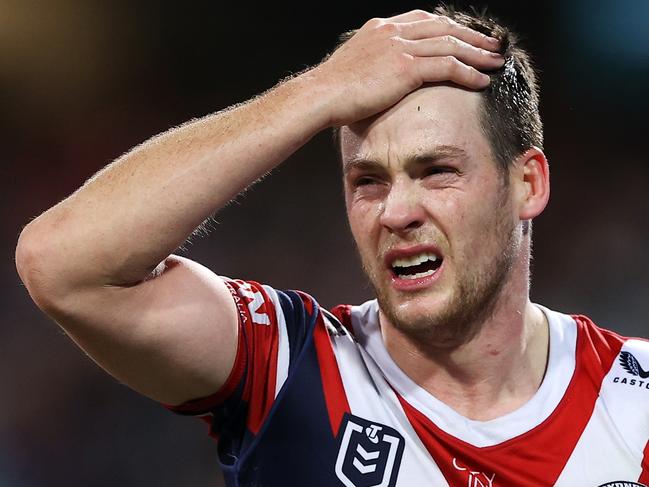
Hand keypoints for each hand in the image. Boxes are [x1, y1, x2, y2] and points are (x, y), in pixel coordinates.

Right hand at [311, 10, 503, 126]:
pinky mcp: (405, 67)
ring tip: (495, 63)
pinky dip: (468, 72)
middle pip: (444, 28)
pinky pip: (446, 66)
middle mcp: (393, 31)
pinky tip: (481, 80)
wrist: (320, 95)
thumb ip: (374, 62)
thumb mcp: (354, 65)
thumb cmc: (332, 90)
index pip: (425, 20)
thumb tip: (383, 77)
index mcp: (381, 28)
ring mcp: (400, 47)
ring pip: (450, 45)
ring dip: (477, 54)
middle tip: (492, 46)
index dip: (450, 28)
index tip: (465, 37)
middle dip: (472, 37)